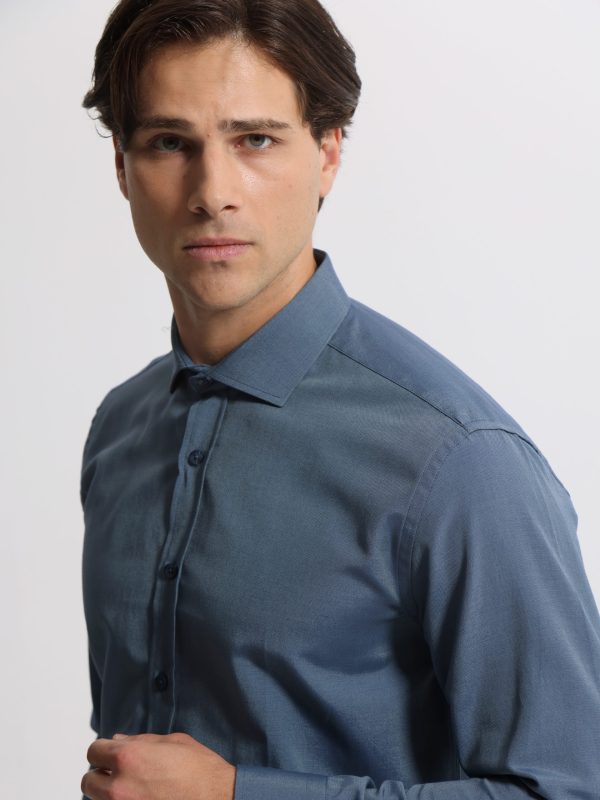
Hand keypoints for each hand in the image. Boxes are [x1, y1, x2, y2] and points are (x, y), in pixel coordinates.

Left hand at [81, 732, 235, 799]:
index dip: (103, 750)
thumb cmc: (200, 771)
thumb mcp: (172, 742)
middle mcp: (120, 785)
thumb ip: (140, 741)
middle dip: (101, 775)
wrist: (218, 799)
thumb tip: (118, 740)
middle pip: (89, 781)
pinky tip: (139, 799)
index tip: (109, 754)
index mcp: (128, 757)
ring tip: (131, 790)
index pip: (94, 751)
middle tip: (118, 774)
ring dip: (108, 794)